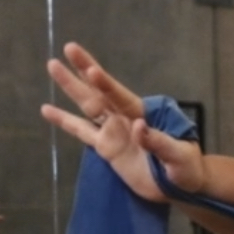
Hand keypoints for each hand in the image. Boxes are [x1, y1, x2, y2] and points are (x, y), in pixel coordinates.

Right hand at [41, 43, 204, 202]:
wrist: (180, 185)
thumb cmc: (186, 167)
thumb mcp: (179, 155)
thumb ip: (159, 142)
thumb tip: (138, 126)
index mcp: (143, 113)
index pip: (120, 95)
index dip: (106, 84)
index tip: (92, 71)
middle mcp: (124, 116)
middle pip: (100, 91)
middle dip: (84, 70)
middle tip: (69, 48)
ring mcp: (113, 130)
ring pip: (87, 105)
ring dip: (70, 87)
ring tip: (52, 65)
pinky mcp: (106, 148)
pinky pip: (81, 131)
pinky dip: (64, 121)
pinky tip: (47, 109)